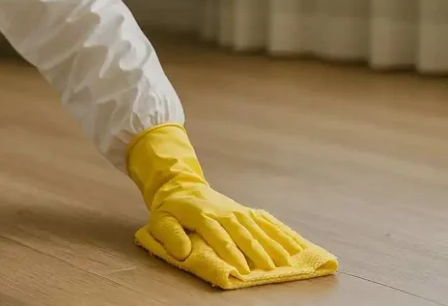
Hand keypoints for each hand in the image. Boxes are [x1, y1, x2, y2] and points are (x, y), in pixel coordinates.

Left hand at [128, 124, 306, 273]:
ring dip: (273, 243)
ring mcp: (236, 210)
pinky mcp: (244, 211)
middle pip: (242, 232)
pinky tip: (295, 244)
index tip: (242, 270)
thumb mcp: (160, 221)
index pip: (219, 236)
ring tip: (288, 260)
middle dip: (257, 251)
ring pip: (258, 227)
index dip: (231, 253)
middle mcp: (223, 211)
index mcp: (202, 215)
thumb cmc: (170, 209)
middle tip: (270, 269)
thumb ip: (170, 236)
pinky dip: (281, 232)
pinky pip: (265, 221)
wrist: (180, 185)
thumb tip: (183, 252)